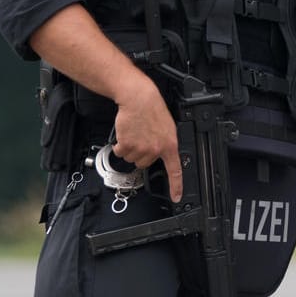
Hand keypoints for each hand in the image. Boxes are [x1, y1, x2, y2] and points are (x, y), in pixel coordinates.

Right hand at [111, 80, 182, 201]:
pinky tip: (125, 134)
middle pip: (144, 163)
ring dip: (130, 148)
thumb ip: (165, 144)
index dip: (176, 186)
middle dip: (140, 153)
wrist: (138, 99)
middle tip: (142, 138)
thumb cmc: (152, 110)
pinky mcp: (127, 145)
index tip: (176, 197)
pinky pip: (120, 152)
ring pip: (131, 158)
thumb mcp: (167, 128)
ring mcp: (141, 148)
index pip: (175, 171)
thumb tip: (162, 154)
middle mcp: (156, 150)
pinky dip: (119, 145)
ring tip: (134, 133)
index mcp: (170, 146)